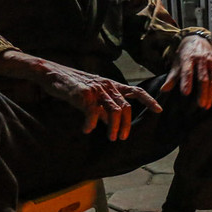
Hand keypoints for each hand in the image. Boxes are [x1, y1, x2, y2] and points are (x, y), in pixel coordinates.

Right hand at [41, 62, 161, 139]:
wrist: (51, 74)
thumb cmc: (72, 87)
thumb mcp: (92, 97)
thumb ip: (103, 108)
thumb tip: (110, 123)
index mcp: (112, 85)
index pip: (136, 91)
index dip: (149, 100)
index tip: (159, 110)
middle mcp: (107, 85)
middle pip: (126, 107)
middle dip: (126, 125)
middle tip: (122, 138)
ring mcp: (96, 88)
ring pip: (114, 111)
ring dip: (113, 127)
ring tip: (111, 138)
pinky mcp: (83, 93)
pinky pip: (93, 112)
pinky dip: (91, 123)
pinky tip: (87, 129)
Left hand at [161, 34, 211, 108]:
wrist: (198, 39)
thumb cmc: (185, 54)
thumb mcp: (176, 63)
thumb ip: (171, 77)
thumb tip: (163, 90)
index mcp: (188, 58)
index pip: (187, 71)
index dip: (186, 82)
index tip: (185, 93)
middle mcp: (201, 59)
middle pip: (202, 78)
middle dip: (202, 92)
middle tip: (200, 105)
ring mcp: (210, 61)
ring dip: (210, 93)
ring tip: (206, 105)